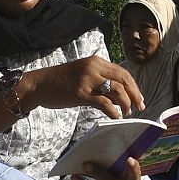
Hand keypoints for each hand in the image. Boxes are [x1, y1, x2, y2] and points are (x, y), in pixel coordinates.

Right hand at [21, 56, 144, 119]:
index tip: (139, 98)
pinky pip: (104, 103)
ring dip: (125, 104)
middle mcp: (94, 68)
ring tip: (127, 113)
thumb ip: (100, 80)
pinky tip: (116, 117)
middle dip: (135, 95)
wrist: (39, 85)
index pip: (122, 72)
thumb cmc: (60, 82)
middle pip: (123, 80)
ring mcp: (87, 80)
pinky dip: (113, 112)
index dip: (133, 86)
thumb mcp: (83, 74)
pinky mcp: (81, 93)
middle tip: (140, 107)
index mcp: (96, 61)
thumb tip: (118, 96)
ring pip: (116, 91)